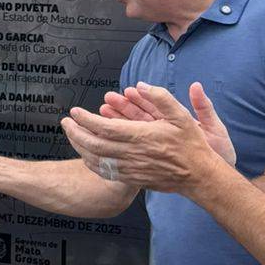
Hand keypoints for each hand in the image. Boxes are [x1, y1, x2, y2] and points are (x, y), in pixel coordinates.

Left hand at [62, 83, 222, 192]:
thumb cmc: (191, 144)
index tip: (75, 111)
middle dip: (76, 133)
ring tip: (72, 136)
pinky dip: (92, 163)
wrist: (199, 175)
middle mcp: (132, 154)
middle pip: (94, 145)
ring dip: (80, 148)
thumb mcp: (181, 115)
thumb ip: (160, 97)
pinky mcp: (132, 179)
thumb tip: (141, 85)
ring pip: (96, 160)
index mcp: (140, 136)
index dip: (85, 119)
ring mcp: (131, 169)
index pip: (104, 127)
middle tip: (65, 122)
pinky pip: (105, 173)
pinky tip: (87, 156)